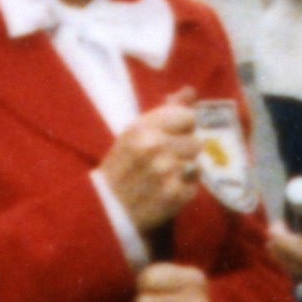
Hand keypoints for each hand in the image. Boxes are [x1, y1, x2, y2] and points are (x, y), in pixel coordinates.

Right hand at [97, 103, 207, 231]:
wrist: (105, 210)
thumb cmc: (121, 167)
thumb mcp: (135, 133)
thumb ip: (166, 110)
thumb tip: (190, 91)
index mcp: (142, 127)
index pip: (188, 116)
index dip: (181, 129)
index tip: (168, 138)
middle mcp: (154, 146)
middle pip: (196, 142)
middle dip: (183, 152)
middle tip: (162, 163)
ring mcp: (165, 172)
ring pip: (196, 164)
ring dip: (184, 172)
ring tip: (162, 178)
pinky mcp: (173, 195)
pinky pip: (194, 187)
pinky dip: (183, 191)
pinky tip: (164, 193)